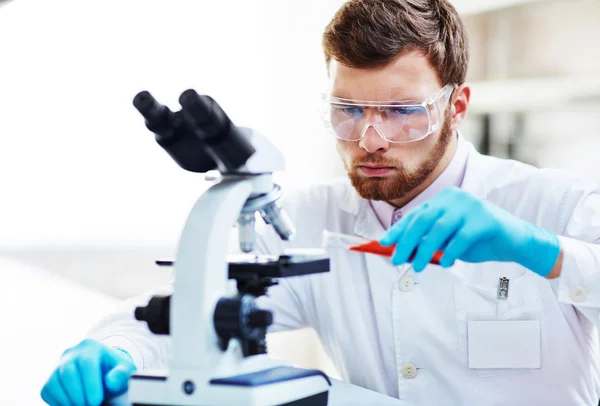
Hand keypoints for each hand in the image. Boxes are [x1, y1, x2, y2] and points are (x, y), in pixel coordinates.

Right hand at [41, 339, 136, 405]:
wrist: (103, 374)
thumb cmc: (115, 371)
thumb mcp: (124, 369)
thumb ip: (122, 374)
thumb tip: (111, 382)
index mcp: (90, 346)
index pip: (87, 363)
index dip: (90, 384)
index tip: (96, 401)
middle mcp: (71, 353)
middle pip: (67, 372)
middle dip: (77, 394)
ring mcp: (57, 365)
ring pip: (54, 382)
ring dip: (67, 400)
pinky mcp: (50, 379)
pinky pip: (47, 391)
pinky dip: (58, 402)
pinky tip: (73, 405)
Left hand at [380, 187, 560, 275]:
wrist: (515, 241)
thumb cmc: (477, 241)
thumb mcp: (449, 241)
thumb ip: (429, 242)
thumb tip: (401, 252)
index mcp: (444, 199)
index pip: (416, 214)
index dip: (398, 229)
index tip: (383, 244)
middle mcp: (455, 198)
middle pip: (424, 219)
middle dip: (406, 241)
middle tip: (397, 260)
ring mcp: (471, 207)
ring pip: (440, 229)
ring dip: (426, 250)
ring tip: (418, 268)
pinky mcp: (485, 220)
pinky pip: (461, 238)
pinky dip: (450, 253)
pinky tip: (445, 264)